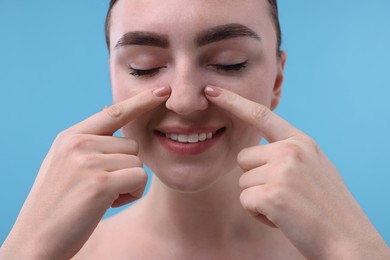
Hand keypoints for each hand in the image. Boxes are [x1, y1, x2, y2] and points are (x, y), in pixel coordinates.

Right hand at [1, 87, 170, 259]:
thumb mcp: (67, 164)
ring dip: (128, 183)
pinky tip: (108, 204)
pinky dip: (131, 194)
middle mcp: (79, 143)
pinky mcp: (100, 183)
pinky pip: (139, 179)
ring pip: (137, 163)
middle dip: (126, 168)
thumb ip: (90, 144)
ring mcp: (88, 161)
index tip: (164, 89)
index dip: (141, 101)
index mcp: (71, 136)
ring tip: (102, 197)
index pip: (114, 112)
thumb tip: (120, 126)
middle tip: (102, 187)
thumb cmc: (58, 203)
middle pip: (133, 145)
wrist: (36, 239)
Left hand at [205, 86, 388, 258]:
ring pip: (243, 182)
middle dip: (254, 179)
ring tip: (286, 207)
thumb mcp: (313, 167)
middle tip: (283, 194)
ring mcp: (283, 170)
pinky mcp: (273, 194)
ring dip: (258, 198)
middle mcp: (291, 150)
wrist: (348, 240)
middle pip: (243, 158)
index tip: (211, 90)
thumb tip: (258, 150)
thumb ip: (288, 153)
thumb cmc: (326, 207)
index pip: (260, 114)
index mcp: (301, 142)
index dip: (233, 101)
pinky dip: (259, 214)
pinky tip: (282, 218)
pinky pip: (246, 201)